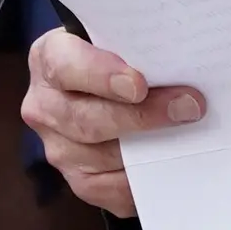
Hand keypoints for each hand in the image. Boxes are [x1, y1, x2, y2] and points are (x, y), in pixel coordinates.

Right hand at [18, 27, 204, 217]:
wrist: (104, 88)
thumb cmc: (117, 58)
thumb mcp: (117, 40)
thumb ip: (136, 50)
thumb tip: (181, 64)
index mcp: (49, 57)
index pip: (66, 66)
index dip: (101, 76)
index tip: (139, 85)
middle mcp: (44, 105)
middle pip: (86, 120)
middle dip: (141, 116)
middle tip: (187, 108)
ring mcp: (57, 147)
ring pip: (99, 156)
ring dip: (146, 149)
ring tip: (186, 137)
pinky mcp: (76, 179)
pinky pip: (107, 189)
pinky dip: (138, 181)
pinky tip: (166, 166)